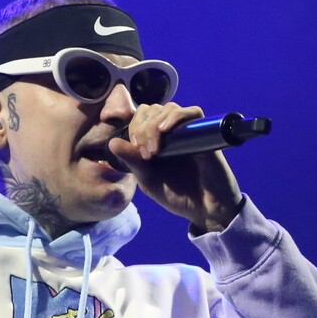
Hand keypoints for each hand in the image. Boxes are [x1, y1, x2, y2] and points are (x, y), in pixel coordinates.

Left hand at [107, 103, 244, 233]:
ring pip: (170, 107)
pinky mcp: (205, 135)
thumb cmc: (178, 196)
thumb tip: (111, 143)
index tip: (137, 149)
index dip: (135, 126)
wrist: (205, 210)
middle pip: (153, 109)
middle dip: (143, 127)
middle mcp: (173, 133)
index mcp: (158, 140)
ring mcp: (189, 132)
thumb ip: (132, 161)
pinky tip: (165, 129)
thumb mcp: (149, 180)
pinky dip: (176, 116)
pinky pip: (194, 112)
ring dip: (155, 124)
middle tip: (147, 152)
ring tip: (155, 148)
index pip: (142, 116)